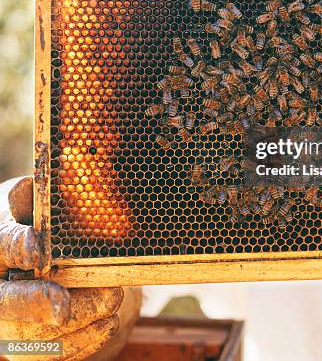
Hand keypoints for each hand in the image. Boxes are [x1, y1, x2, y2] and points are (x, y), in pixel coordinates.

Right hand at [0, 177, 141, 359]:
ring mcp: (7, 322)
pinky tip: (106, 325)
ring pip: (32, 334)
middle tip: (63, 304)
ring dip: (74, 322)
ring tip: (110, 302)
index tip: (36, 248)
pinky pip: (51, 353)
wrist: (34, 256)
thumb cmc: (35, 220)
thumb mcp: (32, 200)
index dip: (15, 247)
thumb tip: (46, 181)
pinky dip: (82, 341)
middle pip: (5, 302)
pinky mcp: (27, 345)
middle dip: (35, 303)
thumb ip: (38, 197)